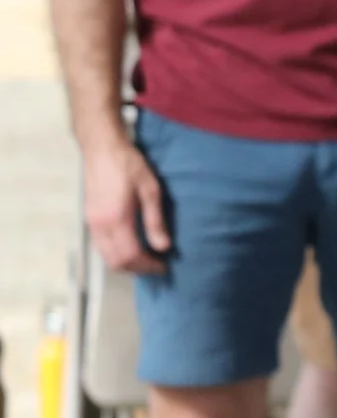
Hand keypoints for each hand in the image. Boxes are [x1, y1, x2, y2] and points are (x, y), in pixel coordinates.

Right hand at [85, 133, 169, 275]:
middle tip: (157, 266)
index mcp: (116, 219)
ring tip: (147, 259)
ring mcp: (91, 223)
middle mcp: (100, 225)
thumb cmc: (129, 165)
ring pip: (106, 256)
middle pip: (116, 261)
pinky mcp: (89, 219)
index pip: (131, 255)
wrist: (102, 149)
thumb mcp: (150, 191)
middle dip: (138, 268)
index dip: (149, 265)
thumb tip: (163, 247)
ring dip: (126, 263)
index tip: (164, 266)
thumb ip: (155, 221)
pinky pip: (101, 246)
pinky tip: (132, 247)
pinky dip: (116, 253)